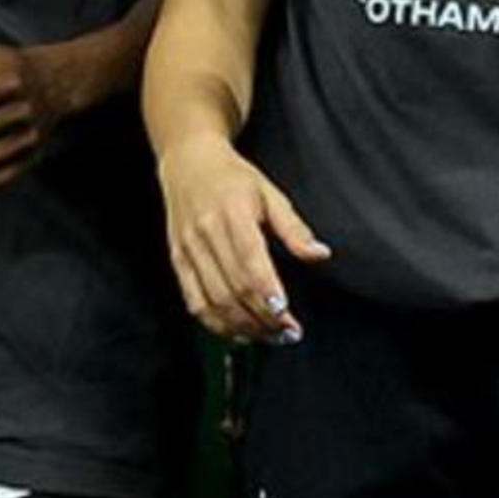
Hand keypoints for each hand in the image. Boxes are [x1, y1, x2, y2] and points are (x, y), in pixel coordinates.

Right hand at [159, 130, 328, 340]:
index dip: (268, 295)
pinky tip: (239, 332)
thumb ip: (294, 228)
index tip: (288, 316)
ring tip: (269, 336)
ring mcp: (188, 249)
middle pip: (234, 289)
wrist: (187, 161)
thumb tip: (320, 254)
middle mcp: (206, 234)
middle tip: (288, 333)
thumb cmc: (232, 178)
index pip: (250, 264)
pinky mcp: (177, 260)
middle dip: (263, 319)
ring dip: (243, 327)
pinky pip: (194, 302)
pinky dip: (216, 324)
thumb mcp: (270, 193)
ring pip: (214, 302)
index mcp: (233, 214)